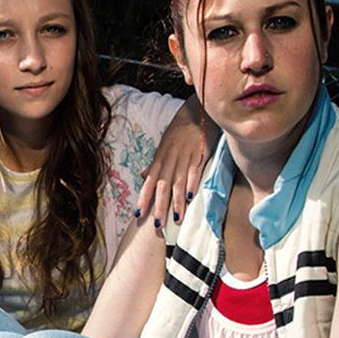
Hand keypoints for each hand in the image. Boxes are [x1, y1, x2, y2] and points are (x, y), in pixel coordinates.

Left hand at [136, 95, 218, 226]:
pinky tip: (190, 198)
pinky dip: (192, 184)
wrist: (196, 112)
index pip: (149, 182)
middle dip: (159, 207)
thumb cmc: (179, 131)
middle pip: (163, 186)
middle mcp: (170, 159)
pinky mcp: (199, 154)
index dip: (144, 198)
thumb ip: (155, 164)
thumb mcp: (164, 146)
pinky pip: (195, 171)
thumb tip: (143, 176)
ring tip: (176, 219)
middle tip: (157, 225)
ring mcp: (185, 157)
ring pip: (178, 182)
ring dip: (176, 202)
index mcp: (160, 159)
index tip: (139, 215)